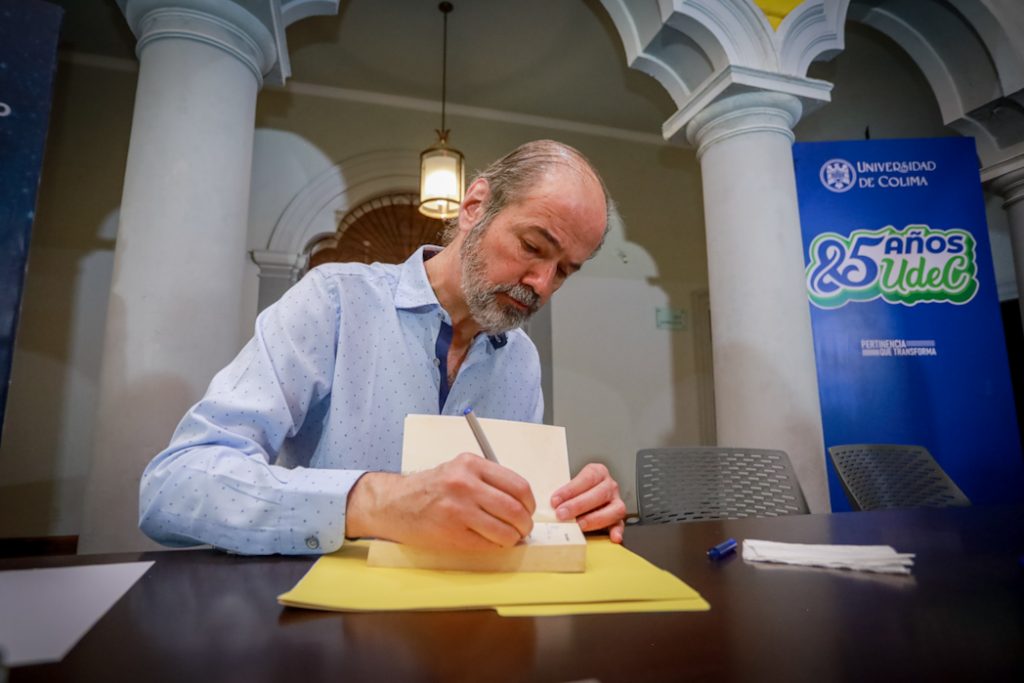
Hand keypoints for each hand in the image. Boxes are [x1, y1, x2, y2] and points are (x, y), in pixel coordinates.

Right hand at [345, 452, 535, 549]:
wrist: (395, 504)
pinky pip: (487, 545)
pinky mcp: (451, 533)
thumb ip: (488, 480)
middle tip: (523, 529)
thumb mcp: (459, 470)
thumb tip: (521, 502)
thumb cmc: (430, 488)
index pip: (518, 485)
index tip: (528, 510)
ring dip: (513, 538)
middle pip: (515, 509)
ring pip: (505, 531)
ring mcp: (458, 510)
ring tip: (509, 538)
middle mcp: (465, 484)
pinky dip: (496, 546)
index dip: (529, 503)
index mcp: (471, 464)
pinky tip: (492, 542)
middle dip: (525, 524)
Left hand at [550, 463, 625, 542]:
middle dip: (578, 505)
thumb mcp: (569, 484)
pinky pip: (621, 524)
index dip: (570, 490)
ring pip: (614, 509)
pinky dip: (617, 531)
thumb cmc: (576, 490)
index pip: (587, 478)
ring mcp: (616, 502)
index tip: (555, 500)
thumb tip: (548, 503)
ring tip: (579, 525)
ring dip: (595, 519)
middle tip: (562, 514)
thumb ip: (562, 492)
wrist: (585, 494)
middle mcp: (610, 486)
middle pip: (599, 494)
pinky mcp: (618, 518)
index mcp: (598, 472)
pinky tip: (613, 537)